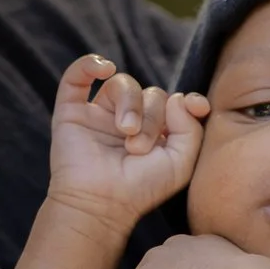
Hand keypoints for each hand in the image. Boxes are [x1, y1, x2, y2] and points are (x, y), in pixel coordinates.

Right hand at [47, 56, 207, 229]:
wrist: (100, 205)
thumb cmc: (141, 189)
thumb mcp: (181, 162)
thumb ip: (191, 128)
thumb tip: (177, 98)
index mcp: (155, 133)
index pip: (174, 103)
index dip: (187, 101)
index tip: (197, 107)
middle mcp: (128, 120)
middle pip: (151, 94)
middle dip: (153, 117)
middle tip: (140, 147)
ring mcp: (99, 115)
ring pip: (122, 84)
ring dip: (130, 103)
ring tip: (126, 132)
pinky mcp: (71, 112)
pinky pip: (77, 75)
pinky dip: (90, 64)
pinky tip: (104, 68)